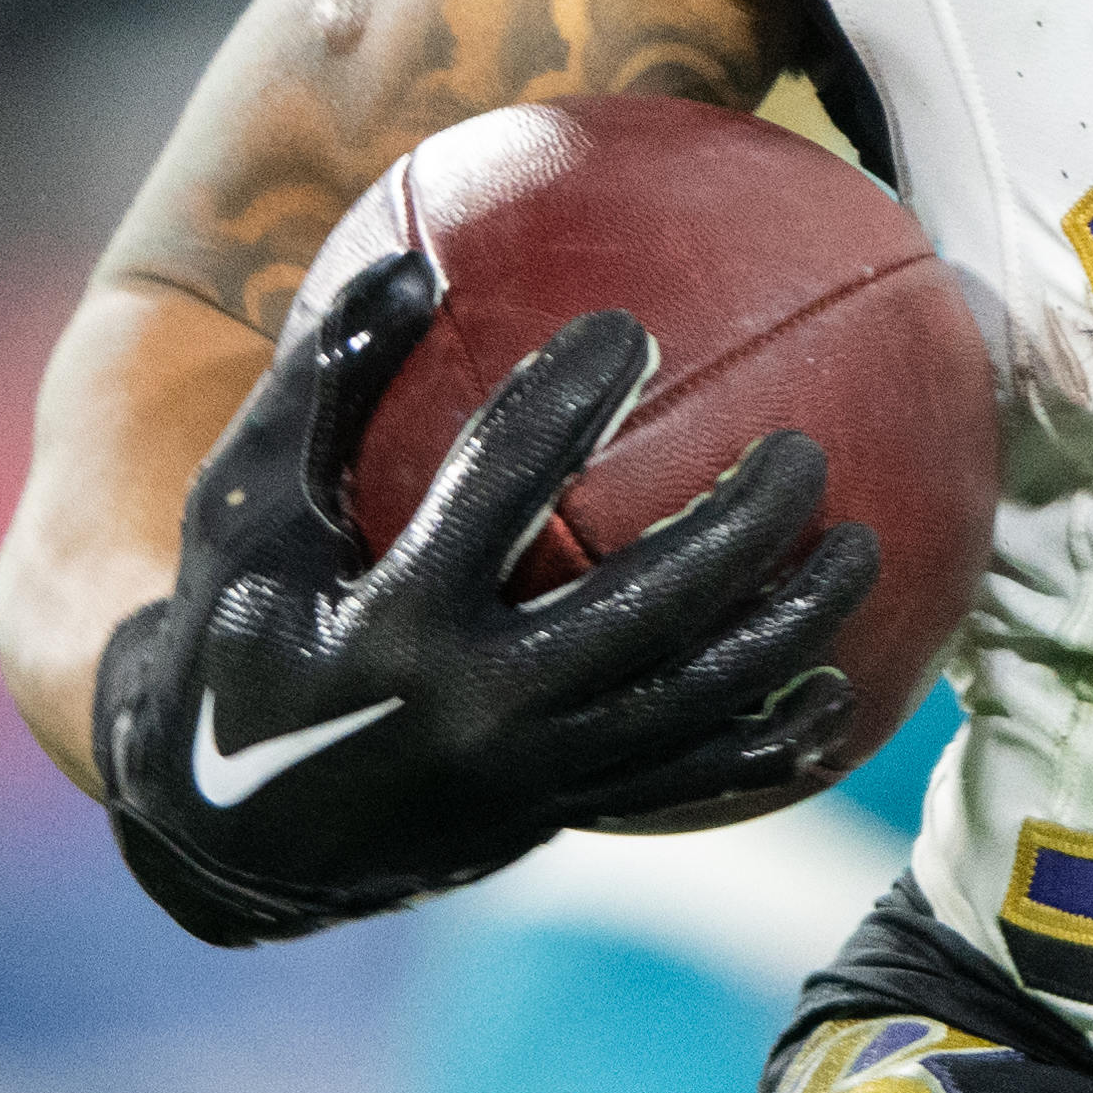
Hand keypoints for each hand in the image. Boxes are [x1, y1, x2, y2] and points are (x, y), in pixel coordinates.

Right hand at [89, 247, 874, 942]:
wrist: (227, 832)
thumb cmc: (236, 630)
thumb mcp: (244, 506)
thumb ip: (323, 383)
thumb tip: (410, 259)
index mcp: (393, 615)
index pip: (499, 484)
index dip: (566, 398)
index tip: (629, 327)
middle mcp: (475, 705)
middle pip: (650, 604)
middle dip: (744, 525)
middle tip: (809, 450)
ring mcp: (529, 775)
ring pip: (697, 702)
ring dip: (793, 628)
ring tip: (865, 550)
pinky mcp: (560, 818)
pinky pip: (690, 785)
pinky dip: (770, 745)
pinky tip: (837, 699)